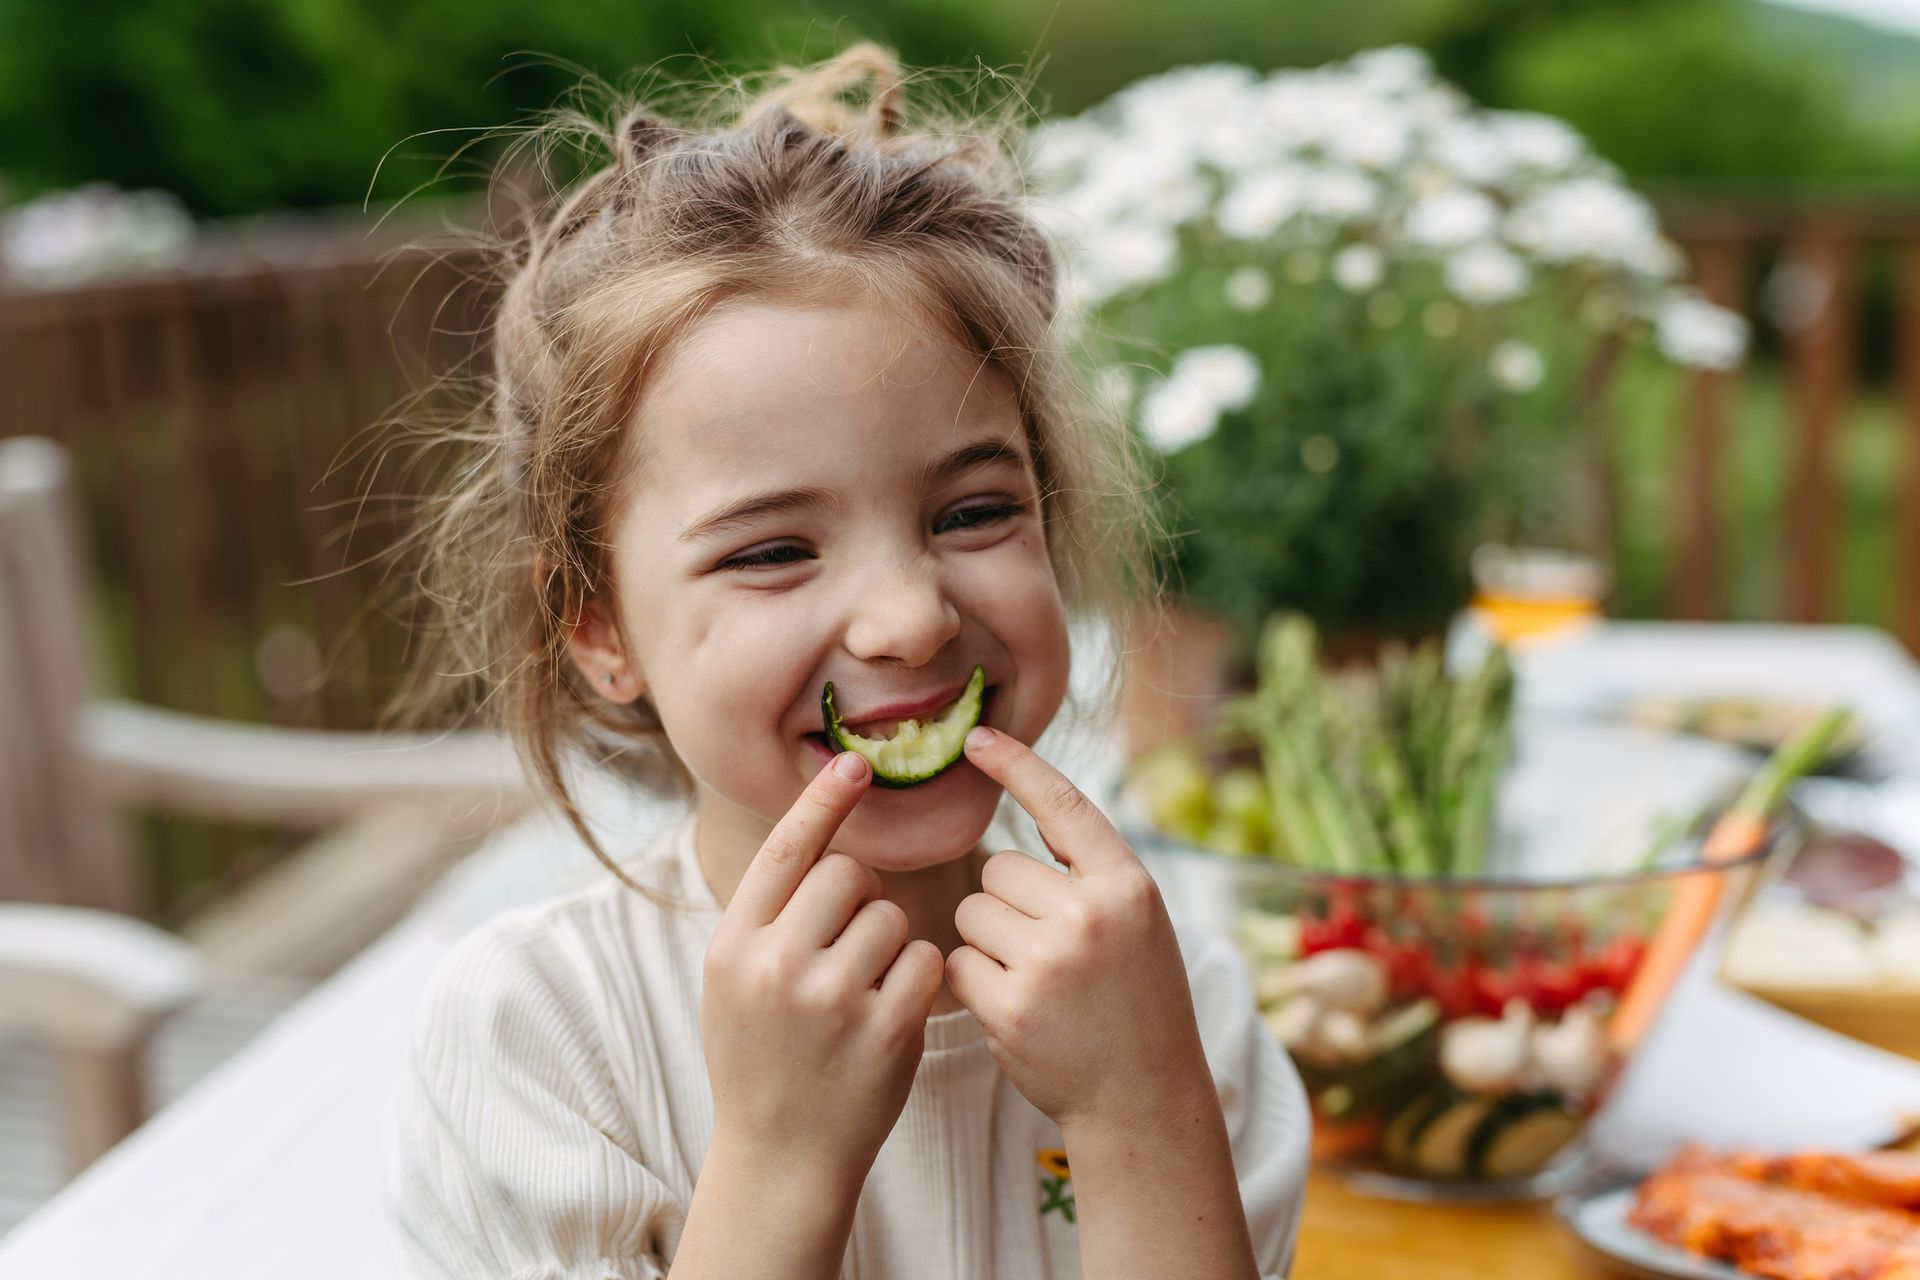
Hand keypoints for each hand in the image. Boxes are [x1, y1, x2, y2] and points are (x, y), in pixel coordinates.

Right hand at [700, 752, 945, 1193]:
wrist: (780, 1158)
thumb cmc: (762, 1058)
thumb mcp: (733, 983)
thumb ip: (767, 917)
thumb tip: (818, 835)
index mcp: (733, 947)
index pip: (783, 852)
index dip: (821, 803)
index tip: (854, 764)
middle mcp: (776, 966)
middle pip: (849, 876)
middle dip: (860, 900)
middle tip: (846, 948)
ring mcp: (832, 1000)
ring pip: (892, 917)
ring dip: (890, 944)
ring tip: (862, 993)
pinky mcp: (885, 1031)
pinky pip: (925, 961)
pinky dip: (919, 979)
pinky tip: (892, 1013)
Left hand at [946, 726, 1213, 1132]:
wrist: (1143, 1096)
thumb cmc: (1136, 1001)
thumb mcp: (1139, 921)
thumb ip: (1091, 871)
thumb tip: (1030, 806)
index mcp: (1128, 885)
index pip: (1063, 803)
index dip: (1017, 764)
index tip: (977, 738)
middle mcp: (1091, 914)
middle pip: (997, 869)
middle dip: (1007, 904)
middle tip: (1050, 953)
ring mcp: (1049, 961)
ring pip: (972, 912)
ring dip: (988, 942)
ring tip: (1037, 982)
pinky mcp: (1011, 1006)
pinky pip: (957, 962)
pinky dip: (974, 983)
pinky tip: (1015, 1009)